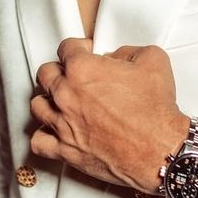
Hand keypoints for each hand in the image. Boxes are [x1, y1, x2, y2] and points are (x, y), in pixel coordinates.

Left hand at [30, 37, 188, 191]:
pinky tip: (54, 131)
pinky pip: (38, 141)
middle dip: (60, 70)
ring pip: (38, 105)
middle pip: (46, 74)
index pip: (65, 48)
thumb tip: (118, 57)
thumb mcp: (153, 61)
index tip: (85, 52)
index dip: (78, 47)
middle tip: (74, 75)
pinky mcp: (65, 150)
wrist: (159, 150)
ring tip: (61, 101)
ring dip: (48, 100)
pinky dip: (44, 135)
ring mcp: (63, 124)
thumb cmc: (155, 111)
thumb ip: (129, 51)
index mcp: (82, 69)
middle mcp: (66, 95)